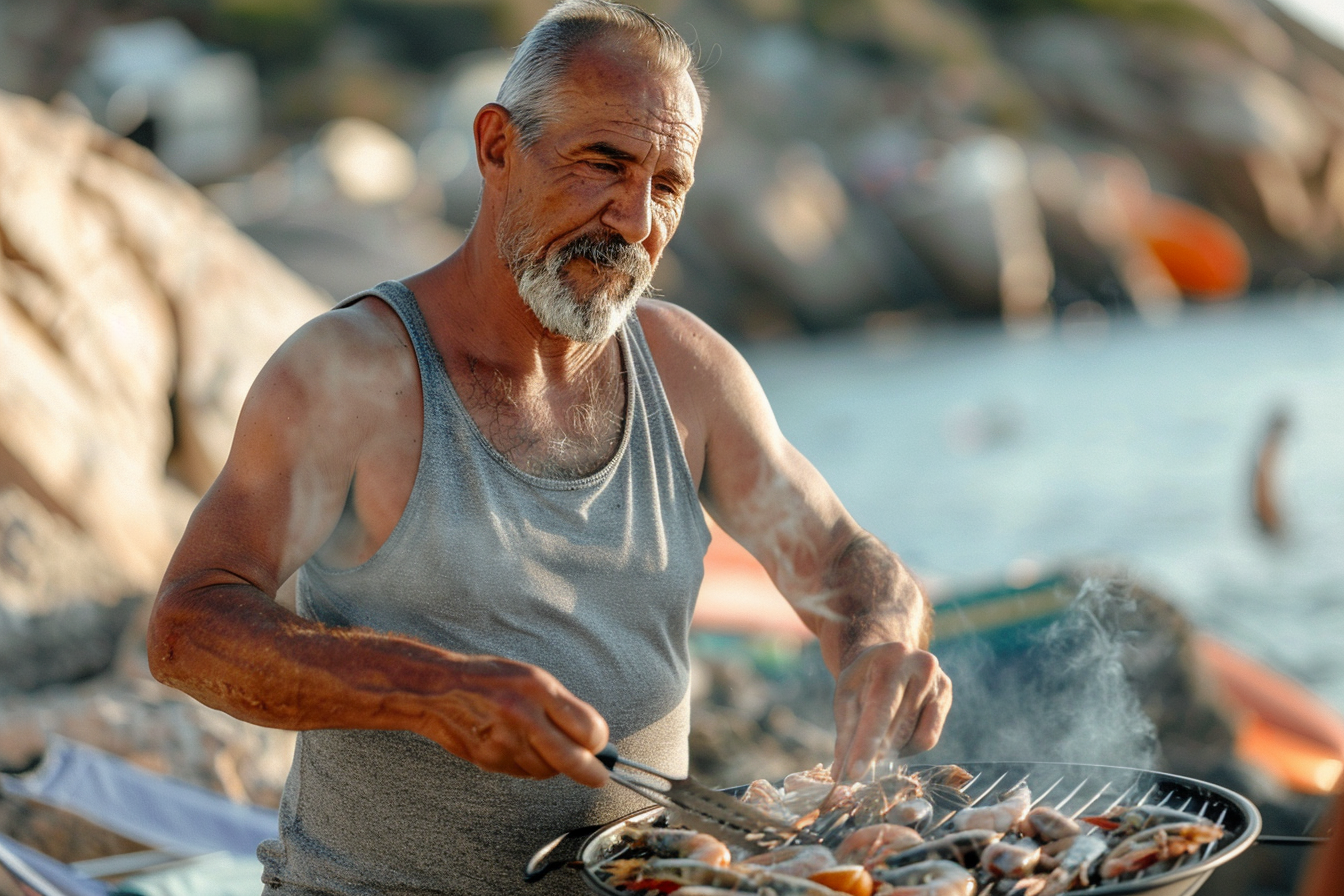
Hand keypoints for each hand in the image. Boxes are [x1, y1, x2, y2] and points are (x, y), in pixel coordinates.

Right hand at [417, 656, 611, 787]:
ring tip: (541, 745)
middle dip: (590, 772)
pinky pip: (523, 773)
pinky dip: (529, 766)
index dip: (597, 741)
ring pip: (546, 771)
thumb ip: (561, 705)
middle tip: (598, 777)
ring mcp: (505, 741)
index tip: (599, 745)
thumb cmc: (488, 679)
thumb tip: (591, 735)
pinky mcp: (490, 760)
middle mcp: (523, 715)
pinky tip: (519, 747)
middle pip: (571, 759)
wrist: (438, 690)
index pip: (585, 727)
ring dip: (553, 766)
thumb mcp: (531, 677)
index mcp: (538, 688)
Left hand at [830, 641, 951, 782]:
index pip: (880, 709)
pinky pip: (927, 737)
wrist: (888, 656)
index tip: (853, 773)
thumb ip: (845, 733)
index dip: (866, 743)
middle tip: (852, 771)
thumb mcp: (845, 697)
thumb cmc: (862, 678)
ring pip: (914, 737)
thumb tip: (840, 774)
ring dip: (889, 749)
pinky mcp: (946, 696)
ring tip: (874, 739)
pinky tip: (894, 735)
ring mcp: (939, 682)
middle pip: (898, 726)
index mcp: (891, 658)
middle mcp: (922, 667)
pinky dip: (907, 746)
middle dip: (874, 752)